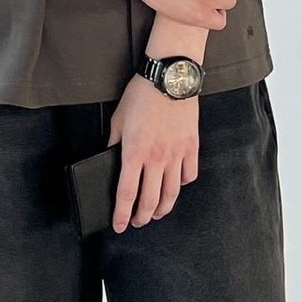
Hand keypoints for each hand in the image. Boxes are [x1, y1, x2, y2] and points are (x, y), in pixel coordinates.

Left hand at [109, 74, 198, 232]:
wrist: (170, 76)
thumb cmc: (142, 94)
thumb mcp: (119, 118)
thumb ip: (114, 142)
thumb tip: (109, 158)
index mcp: (134, 152)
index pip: (127, 194)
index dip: (121, 215)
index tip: (118, 225)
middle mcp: (157, 158)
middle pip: (150, 200)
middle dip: (141, 217)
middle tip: (137, 222)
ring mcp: (176, 154)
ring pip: (171, 193)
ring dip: (162, 209)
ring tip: (156, 213)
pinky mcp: (191, 147)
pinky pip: (189, 175)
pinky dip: (181, 185)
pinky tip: (175, 185)